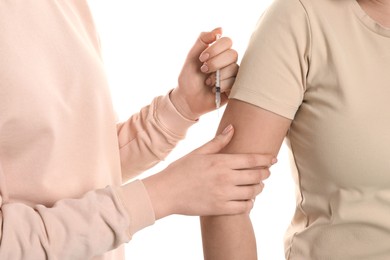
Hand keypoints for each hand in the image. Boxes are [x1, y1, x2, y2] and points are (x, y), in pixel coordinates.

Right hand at [142, 125, 275, 219]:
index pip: (252, 160)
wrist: (166, 192)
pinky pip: (244, 208)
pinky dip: (249, 204)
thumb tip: (232, 128)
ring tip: (257, 186)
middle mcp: (225, 178)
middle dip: (265, 174)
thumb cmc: (180, 170)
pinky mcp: (220, 209)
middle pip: (256, 176)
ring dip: (258, 188)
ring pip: (253, 192)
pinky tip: (247, 200)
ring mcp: (224, 195)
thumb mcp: (198, 152)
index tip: (273, 159)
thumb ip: (218, 142)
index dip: (266, 159)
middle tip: (266, 173)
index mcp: (221, 162)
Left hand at [170, 27, 238, 119]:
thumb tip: (220, 28)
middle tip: (203, 70)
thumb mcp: (191, 57)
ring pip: (234, 68)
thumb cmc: (189, 78)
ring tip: (207, 82)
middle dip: (215, 62)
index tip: (202, 57)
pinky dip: (221, 85)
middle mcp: (228, 62)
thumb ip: (203, 40)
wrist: (187, 99)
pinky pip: (235, 82)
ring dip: (217, 76)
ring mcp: (232, 75)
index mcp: (219, 52)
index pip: (227, 41)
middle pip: (232, 54)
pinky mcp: (234, 88)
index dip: (215, 48)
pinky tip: (213, 89)